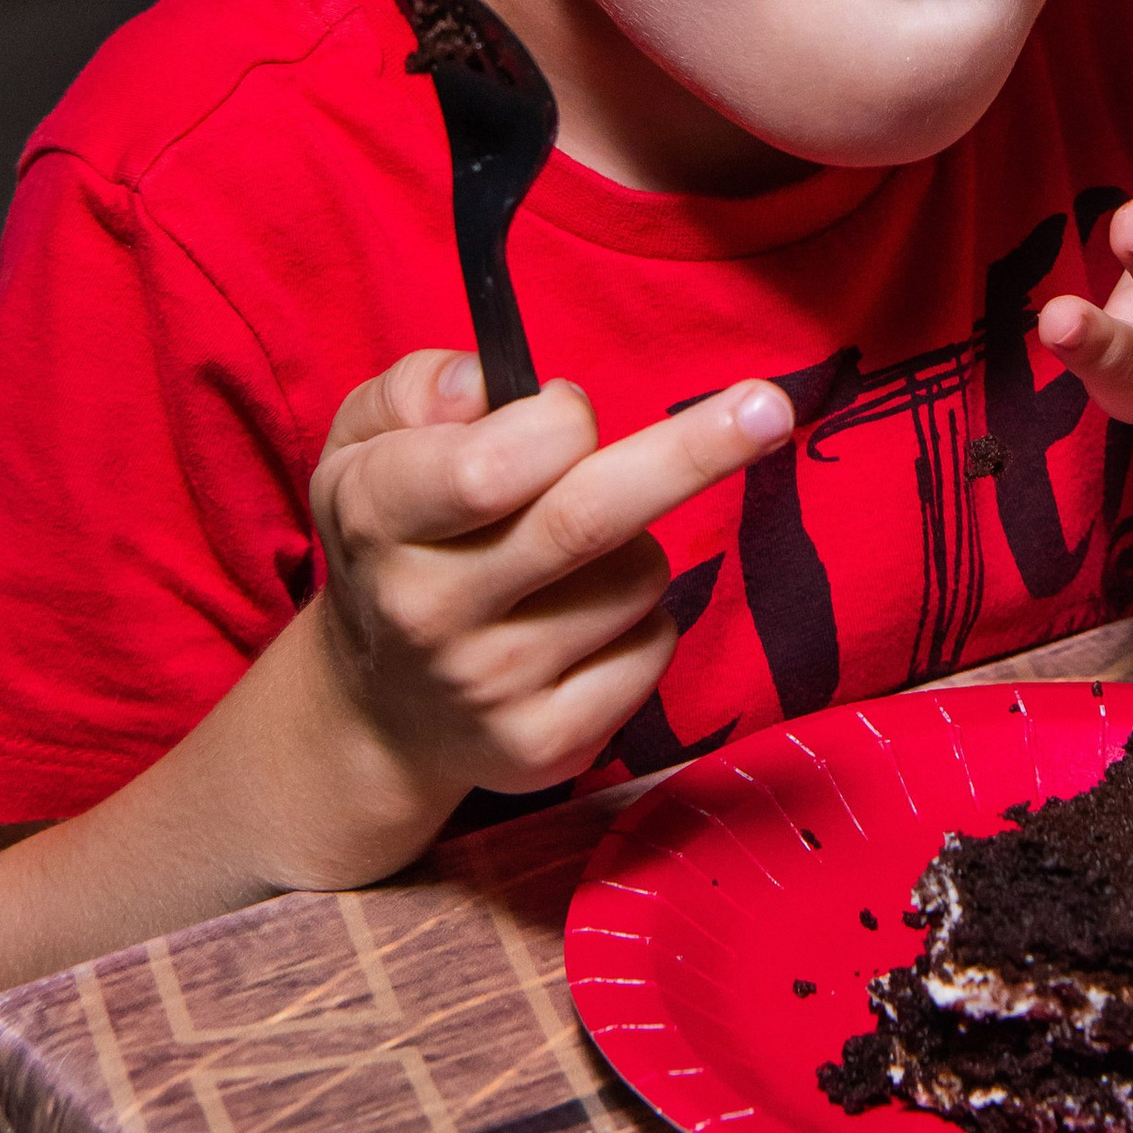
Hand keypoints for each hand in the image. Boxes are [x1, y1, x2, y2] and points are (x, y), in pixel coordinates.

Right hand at [307, 348, 794, 836]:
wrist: (380, 709)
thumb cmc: (397, 540)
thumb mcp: (364, 441)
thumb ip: (421, 387)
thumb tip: (489, 385)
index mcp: (379, 517)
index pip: (489, 468)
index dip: (556, 422)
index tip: (571, 408)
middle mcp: (428, 610)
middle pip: (588, 520)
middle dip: (692, 453)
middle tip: (768, 408)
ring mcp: (489, 688)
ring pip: (638, 577)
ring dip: (638, 544)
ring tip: (575, 556)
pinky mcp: (544, 747)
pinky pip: (653, 649)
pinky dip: (643, 620)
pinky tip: (586, 624)